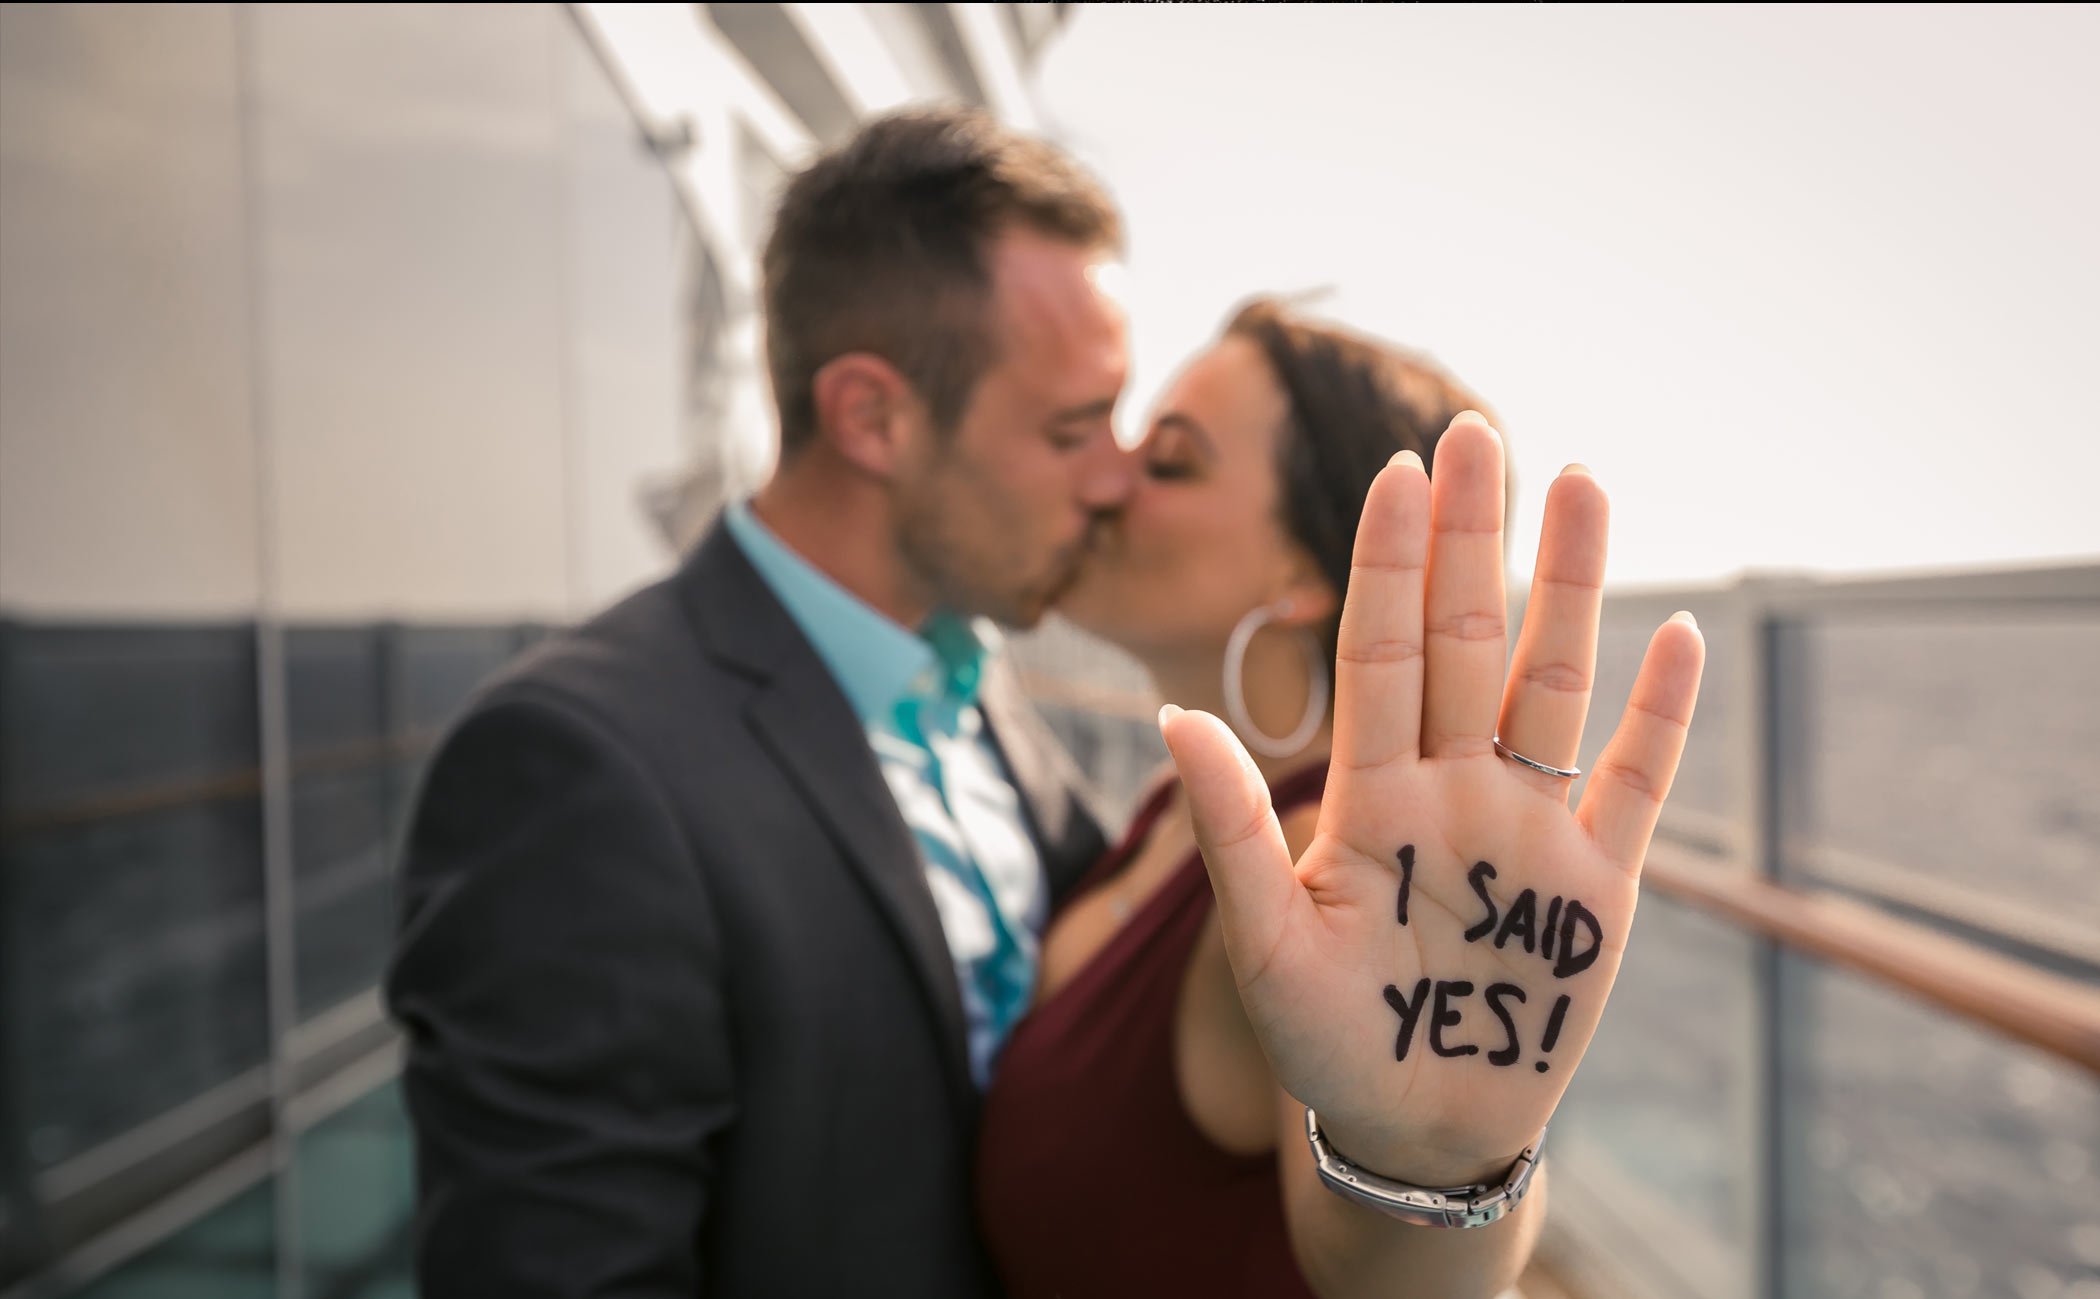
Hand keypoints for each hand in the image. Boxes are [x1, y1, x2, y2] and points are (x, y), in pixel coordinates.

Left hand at [1160, 415, 1704, 1187]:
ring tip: (1579, 480)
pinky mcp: (1599, 888)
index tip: (1397, 469)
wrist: (1414, 1128)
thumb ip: (1230, 830)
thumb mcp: (1264, 943)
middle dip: (1473, 539)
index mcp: (1373, 793)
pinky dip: (1661, 717)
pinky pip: (1636, 785)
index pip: (1381, 654)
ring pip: (1555, 683)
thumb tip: (1174, 717)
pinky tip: (1678, 633)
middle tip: (1478, 430)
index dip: (1389, 565)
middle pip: (1468, 641)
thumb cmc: (1325, 1038)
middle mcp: (1455, 788)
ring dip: (1569, 589)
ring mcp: (1531, 828)